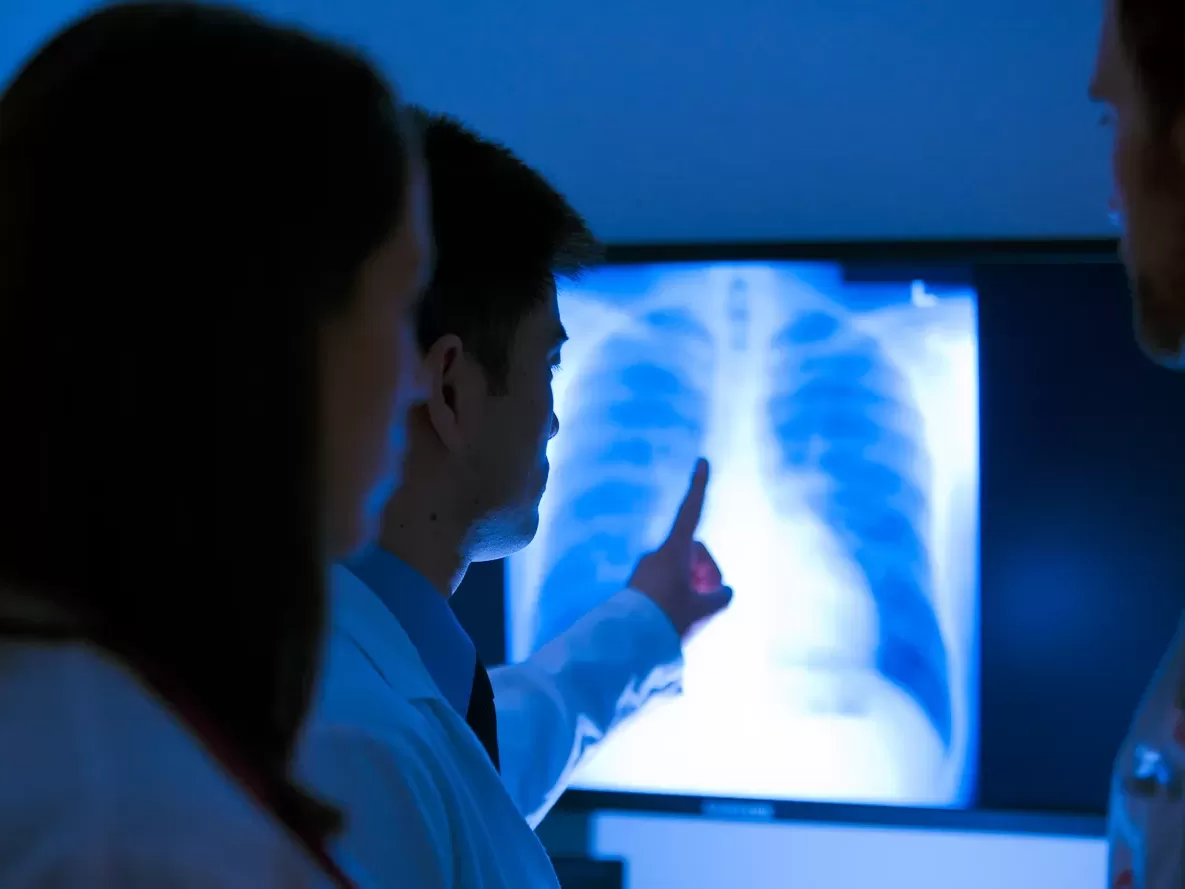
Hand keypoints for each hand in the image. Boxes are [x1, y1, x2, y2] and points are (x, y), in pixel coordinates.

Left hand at [627, 458, 732, 642]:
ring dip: (694, 584)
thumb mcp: (703, 611)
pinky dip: (680, 593)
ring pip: (682, 569)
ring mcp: (646, 569)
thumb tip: (725, 591)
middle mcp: (657, 554)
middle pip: (694, 551)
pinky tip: (679, 617)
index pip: (690, 511)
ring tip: (694, 613)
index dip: (699, 486)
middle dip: (707, 569)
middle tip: (711, 597)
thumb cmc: (668, 620)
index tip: (702, 461)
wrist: (627, 641)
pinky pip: (667, 581)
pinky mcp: (639, 585)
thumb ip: (720, 597)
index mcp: (673, 551)